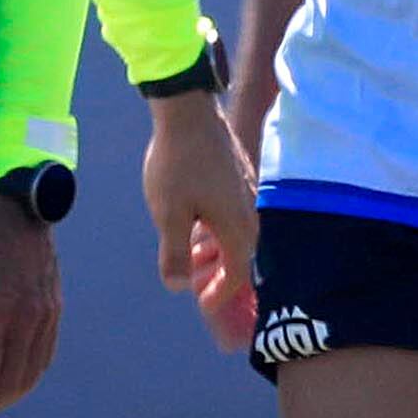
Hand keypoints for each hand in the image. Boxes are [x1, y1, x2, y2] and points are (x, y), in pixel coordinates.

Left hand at [143, 93, 257, 352]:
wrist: (187, 112)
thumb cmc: (176, 164)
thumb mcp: (168, 214)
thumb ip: (175, 254)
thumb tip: (178, 286)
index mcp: (236, 225)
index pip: (236, 272)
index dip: (221, 294)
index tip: (204, 305)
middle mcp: (249, 210)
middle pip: (240, 254)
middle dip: (218, 274)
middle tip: (196, 285)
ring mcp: (246, 190)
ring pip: (235, 232)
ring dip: (215, 250)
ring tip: (191, 255)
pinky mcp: (238, 175)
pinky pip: (232, 213)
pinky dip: (216, 228)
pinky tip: (196, 223)